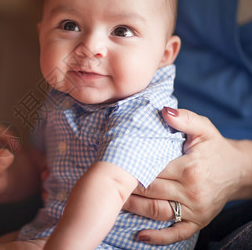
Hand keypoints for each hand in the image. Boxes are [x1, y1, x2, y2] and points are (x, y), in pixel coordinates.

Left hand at [123, 107, 250, 243]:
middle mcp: (192, 191)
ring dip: (134, 208)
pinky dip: (158, 237)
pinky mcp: (198, 221)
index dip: (132, 167)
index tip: (114, 165)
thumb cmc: (215, 147)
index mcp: (190, 167)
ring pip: (157, 211)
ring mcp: (195, 209)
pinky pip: (177, 233)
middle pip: (151, 190)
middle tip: (108, 183)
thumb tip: (163, 110)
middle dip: (128, 186)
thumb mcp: (204, 128)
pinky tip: (140, 235)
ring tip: (115, 202)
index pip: (153, 168)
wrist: (238, 170)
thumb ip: (184, 118)